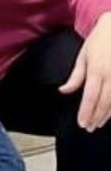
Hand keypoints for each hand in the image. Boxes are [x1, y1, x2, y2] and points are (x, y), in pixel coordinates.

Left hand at [61, 13, 110, 130]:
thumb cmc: (98, 42)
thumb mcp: (83, 57)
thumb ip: (75, 77)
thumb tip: (64, 91)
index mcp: (96, 71)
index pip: (90, 97)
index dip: (86, 113)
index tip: (82, 123)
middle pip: (103, 103)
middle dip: (96, 117)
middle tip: (89, 128)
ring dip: (106, 115)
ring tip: (98, 124)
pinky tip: (110, 113)